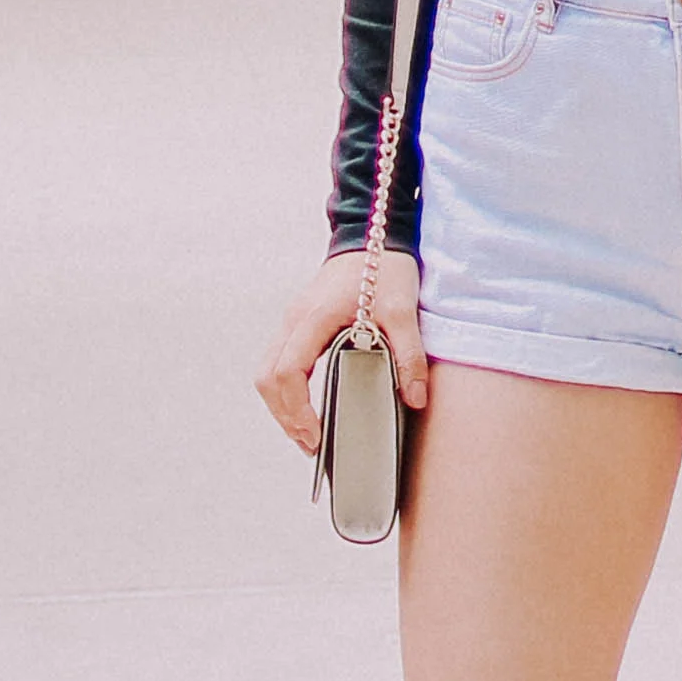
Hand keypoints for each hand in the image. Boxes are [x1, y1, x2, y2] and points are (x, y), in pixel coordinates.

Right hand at [255, 249, 427, 452]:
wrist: (372, 235)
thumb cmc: (385, 268)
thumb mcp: (403, 311)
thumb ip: (409, 355)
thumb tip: (414, 399)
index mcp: (314, 318)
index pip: (287, 372)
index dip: (296, 409)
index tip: (315, 434)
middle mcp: (294, 320)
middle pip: (267, 377)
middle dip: (284, 416)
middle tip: (311, 445)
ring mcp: (292, 321)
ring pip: (267, 371)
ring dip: (281, 406)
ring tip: (307, 435)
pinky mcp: (298, 323)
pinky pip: (278, 362)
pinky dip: (285, 390)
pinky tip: (307, 407)